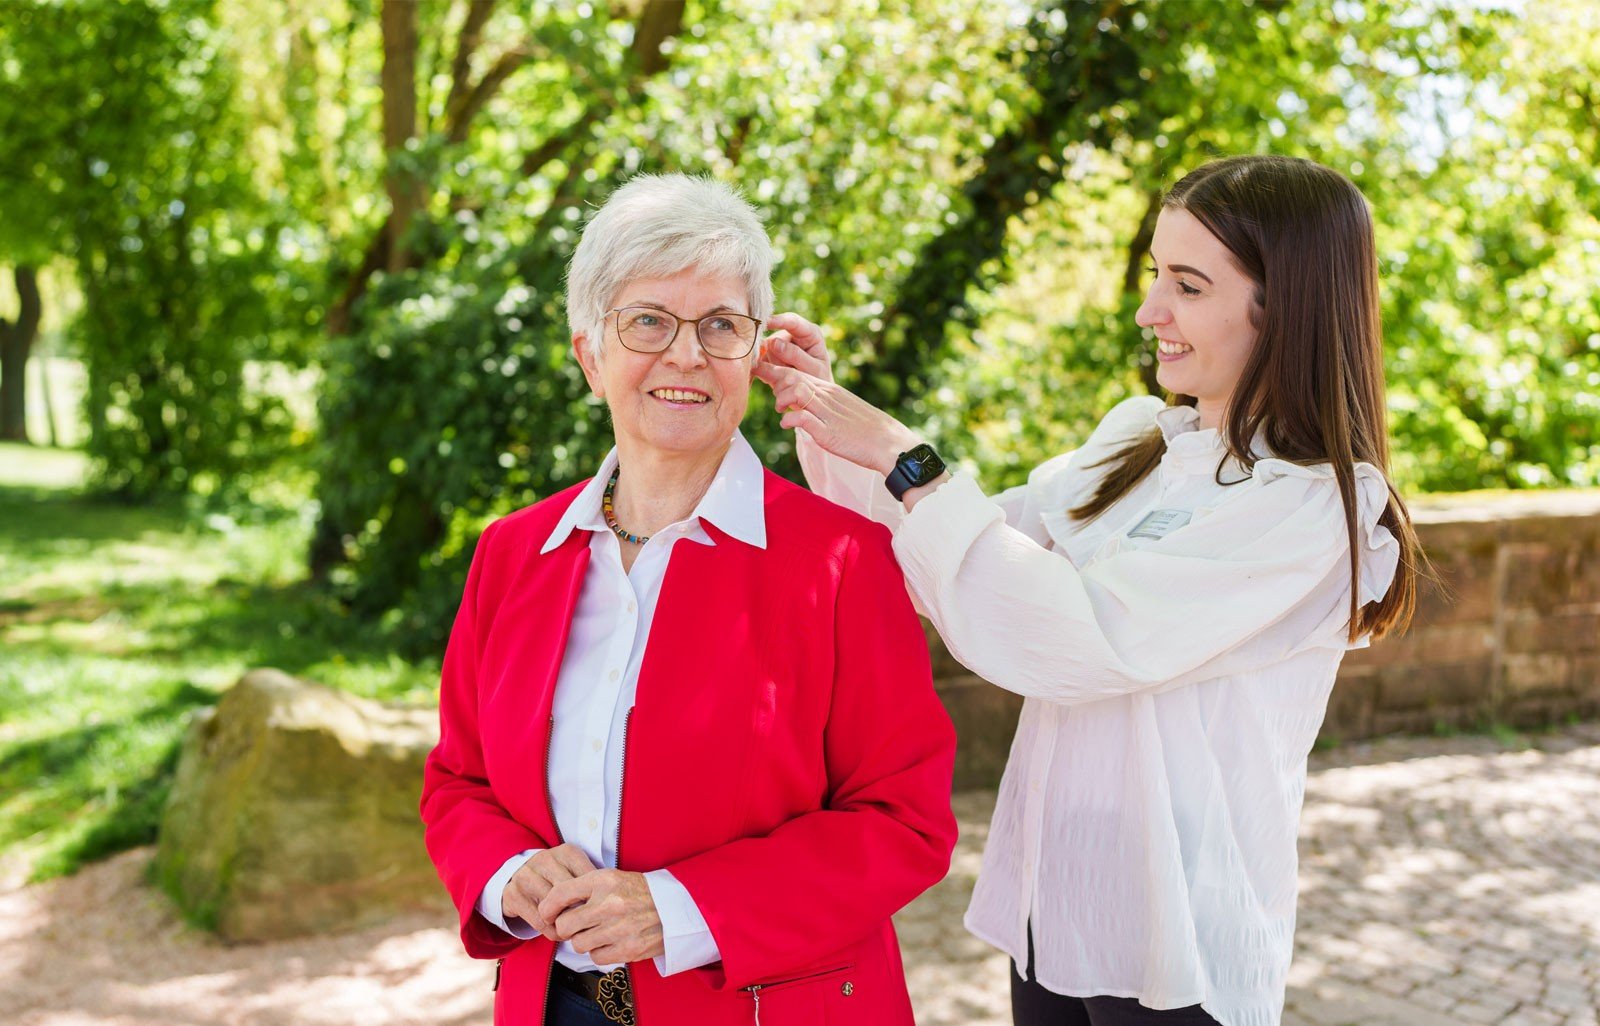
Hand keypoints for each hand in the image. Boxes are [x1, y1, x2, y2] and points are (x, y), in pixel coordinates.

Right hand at [503, 844, 595, 941]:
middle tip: (587, 926)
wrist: (518, 877)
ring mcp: (526, 875)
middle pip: (570, 893)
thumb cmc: (558, 878)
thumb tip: (611, 904)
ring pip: (554, 908)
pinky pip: (539, 920)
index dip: (595, 899)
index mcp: (567, 852)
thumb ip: (592, 883)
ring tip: (573, 931)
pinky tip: (557, 933)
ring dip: (565, 925)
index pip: (589, 878)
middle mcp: (544, 859)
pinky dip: (551, 932)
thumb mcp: (577, 873)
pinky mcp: (513, 894)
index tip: (599, 912)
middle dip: (580, 913)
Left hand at [538, 869, 664, 965]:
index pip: (560, 894)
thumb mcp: (612, 878)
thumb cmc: (639, 892)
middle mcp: (610, 903)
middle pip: (565, 925)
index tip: (547, 913)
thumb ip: (584, 888)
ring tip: (598, 932)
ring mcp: (619, 928)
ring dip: (585, 940)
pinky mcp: (628, 948)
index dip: (547, 907)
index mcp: (604, 880)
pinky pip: (596, 957)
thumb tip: (553, 907)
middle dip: (567, 928)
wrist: (676, 907)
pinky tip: (611, 941)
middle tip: (577, 925)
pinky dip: (600, 952)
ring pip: (579, 944)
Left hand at [753, 359, 919, 475]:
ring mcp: (827, 413)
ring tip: (780, 408)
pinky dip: (790, 419)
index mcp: (829, 390)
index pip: (798, 371)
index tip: (762, 371)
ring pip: (796, 391)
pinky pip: (803, 418)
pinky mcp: (827, 431)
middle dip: (772, 376)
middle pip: (793, 376)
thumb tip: (799, 405)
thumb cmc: (865, 429)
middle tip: (763, 384)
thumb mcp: (841, 410)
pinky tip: (786, 424)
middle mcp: (827, 396)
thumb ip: (820, 404)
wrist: (888, 443)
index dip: (776, 370)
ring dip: (781, 397)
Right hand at [759, 311, 834, 382]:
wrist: (813, 391)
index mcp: (810, 332)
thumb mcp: (814, 369)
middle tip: (791, 373)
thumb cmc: (819, 378)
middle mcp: (792, 333)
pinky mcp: (768, 352)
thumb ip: (797, 355)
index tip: (765, 322)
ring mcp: (778, 342)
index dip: (778, 320)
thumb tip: (774, 342)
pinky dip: (766, 369)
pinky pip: (759, 358)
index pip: (793, 321)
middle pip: (774, 339)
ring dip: (774, 365)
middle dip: (778, 359)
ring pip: (765, 350)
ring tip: (788, 375)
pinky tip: (777, 377)